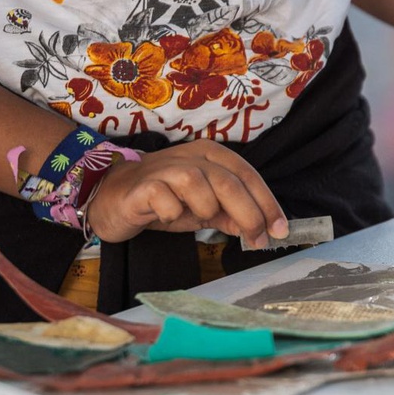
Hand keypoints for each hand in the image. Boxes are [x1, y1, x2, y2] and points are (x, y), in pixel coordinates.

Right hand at [86, 140, 288, 248]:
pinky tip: (169, 217)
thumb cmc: (163, 199)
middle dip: (248, 213)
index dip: (267, 203)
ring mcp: (164, 169)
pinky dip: (173, 212)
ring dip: (205, 208)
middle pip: (226, 181)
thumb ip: (230, 215)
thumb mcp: (203, 209)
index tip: (280, 230)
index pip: (246, 175)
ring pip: (197, 183)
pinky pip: (165, 199)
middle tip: (257, 239)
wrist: (113, 198)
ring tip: (199, 219)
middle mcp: (188, 156)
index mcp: (209, 155)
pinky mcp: (142, 187)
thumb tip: (259, 229)